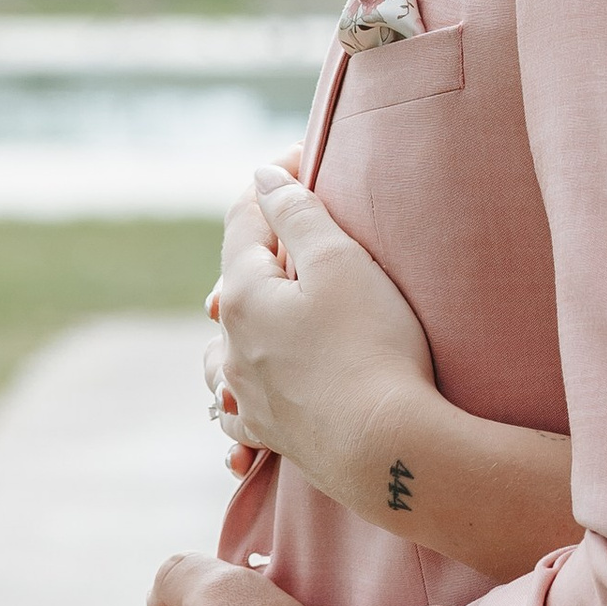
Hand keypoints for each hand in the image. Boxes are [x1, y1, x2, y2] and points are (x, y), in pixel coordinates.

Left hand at [215, 168, 436, 521]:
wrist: (387, 449)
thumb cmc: (372, 347)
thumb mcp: (341, 263)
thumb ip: (298, 212)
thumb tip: (263, 176)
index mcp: (242, 294)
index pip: (245, 219)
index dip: (276, 181)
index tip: (307, 156)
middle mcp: (231, 346)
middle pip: (231, 284)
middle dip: (259, 254)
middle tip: (295, 235)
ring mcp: (247, 396)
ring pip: (219, 356)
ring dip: (231, 334)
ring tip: (250, 327)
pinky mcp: (271, 436)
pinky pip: (236, 417)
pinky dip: (236, 402)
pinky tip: (241, 405)